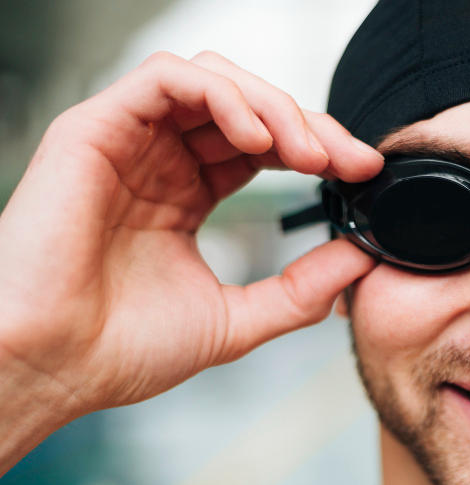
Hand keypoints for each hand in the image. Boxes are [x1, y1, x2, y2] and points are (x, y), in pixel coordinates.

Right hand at [0, 51, 381, 457]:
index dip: (318, 151)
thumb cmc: (120, 350)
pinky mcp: (94, 130)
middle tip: (352, 161)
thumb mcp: (237, 319)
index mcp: (185, 195)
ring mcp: (127, 143)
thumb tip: (362, 258)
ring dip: (273, 107)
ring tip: (310, 153)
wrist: (52, 368)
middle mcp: (159, 162)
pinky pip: (166, 80)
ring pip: (214, 82)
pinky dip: (222, 97)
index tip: (365, 174)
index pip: (264, 148)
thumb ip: (301, 290)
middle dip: (309, 127)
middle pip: (248, 109)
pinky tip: (258, 139)